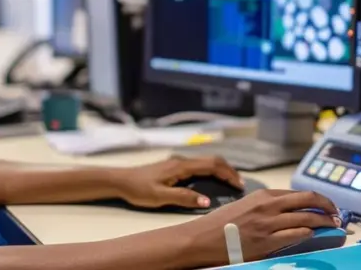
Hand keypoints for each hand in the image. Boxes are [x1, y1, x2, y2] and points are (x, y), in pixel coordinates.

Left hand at [113, 155, 243, 208]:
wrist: (120, 180)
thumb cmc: (138, 189)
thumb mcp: (160, 197)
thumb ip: (183, 198)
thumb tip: (207, 200)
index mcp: (181, 166)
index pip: (211, 165)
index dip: (228, 174)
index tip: (239, 186)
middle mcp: (182, 160)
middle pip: (212, 160)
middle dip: (228, 170)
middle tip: (239, 184)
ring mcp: (177, 162)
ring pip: (205, 161)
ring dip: (220, 170)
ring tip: (230, 182)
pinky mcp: (173, 166)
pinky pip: (198, 165)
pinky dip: (210, 171)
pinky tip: (211, 181)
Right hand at [181, 189, 341, 266]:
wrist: (202, 238)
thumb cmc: (221, 223)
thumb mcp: (246, 206)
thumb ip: (267, 206)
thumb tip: (289, 211)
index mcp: (263, 196)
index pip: (300, 194)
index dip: (319, 199)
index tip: (327, 206)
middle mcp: (268, 206)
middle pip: (308, 201)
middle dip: (327, 207)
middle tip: (337, 214)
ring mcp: (268, 224)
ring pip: (307, 219)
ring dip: (323, 223)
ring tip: (331, 227)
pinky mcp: (266, 242)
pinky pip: (295, 235)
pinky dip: (308, 234)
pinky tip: (314, 236)